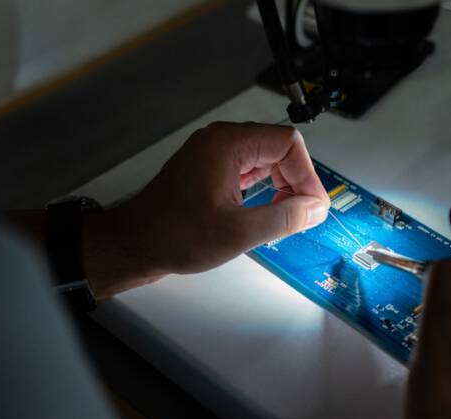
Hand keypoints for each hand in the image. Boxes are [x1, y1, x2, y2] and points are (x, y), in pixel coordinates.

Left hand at [83, 122, 329, 297]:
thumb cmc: (175, 235)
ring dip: (281, 186)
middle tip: (302, 214)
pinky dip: (263, 189)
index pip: (287, 143)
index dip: (306, 175)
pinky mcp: (208, 170)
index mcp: (228, 144)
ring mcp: (212, 154)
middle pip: (278, 148)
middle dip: (296, 180)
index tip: (312, 207)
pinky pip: (247, 170)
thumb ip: (284, 217)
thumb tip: (316, 208)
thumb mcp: (239, 232)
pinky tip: (266, 212)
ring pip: (264, 160)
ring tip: (285, 217)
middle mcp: (220, 141)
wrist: (134, 244)